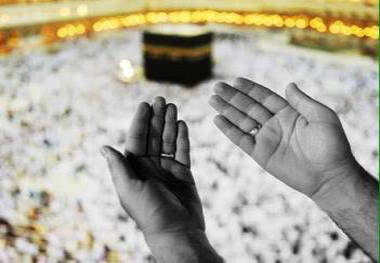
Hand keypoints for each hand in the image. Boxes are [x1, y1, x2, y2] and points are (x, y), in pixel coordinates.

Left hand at [102, 97, 222, 261]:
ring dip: (170, 123)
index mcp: (135, 169)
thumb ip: (119, 167)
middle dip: (157, 117)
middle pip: (153, 136)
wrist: (177, 231)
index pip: (137, 139)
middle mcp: (150, 166)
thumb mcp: (129, 189)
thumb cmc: (150, 212)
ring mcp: (167, 168)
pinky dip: (183, 138)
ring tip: (173, 107)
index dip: (140, 121)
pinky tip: (182, 124)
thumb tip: (104, 147)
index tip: (145, 104)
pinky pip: (182, 151)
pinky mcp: (183, 173)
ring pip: (168, 140)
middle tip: (162, 99)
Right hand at [209, 78, 355, 198]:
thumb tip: (288, 84)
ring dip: (227, 110)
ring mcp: (266, 139)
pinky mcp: (260, 154)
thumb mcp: (322, 117)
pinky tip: (218, 119)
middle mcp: (275, 124)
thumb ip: (302, 101)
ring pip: (242, 121)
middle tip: (217, 87)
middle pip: (249, 107)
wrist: (329, 176)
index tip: (236, 80)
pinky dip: (229, 130)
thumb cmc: (331, 146)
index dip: (250, 89)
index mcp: (289, 113)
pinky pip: (241, 139)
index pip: (265, 97)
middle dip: (233, 97)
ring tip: (212, 99)